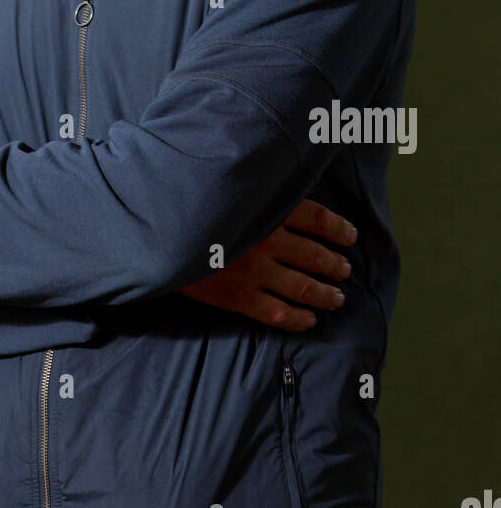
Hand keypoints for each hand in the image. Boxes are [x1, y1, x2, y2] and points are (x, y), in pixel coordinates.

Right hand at [176, 199, 356, 332]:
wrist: (157, 236)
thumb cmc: (191, 205)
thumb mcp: (226, 187)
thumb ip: (257, 191)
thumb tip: (284, 189)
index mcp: (266, 209)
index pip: (317, 218)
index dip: (339, 228)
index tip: (350, 235)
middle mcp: (266, 240)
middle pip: (315, 255)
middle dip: (335, 264)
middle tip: (345, 269)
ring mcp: (254, 271)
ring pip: (303, 287)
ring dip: (326, 293)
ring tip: (338, 297)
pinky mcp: (239, 297)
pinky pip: (279, 314)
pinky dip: (299, 319)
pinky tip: (309, 320)